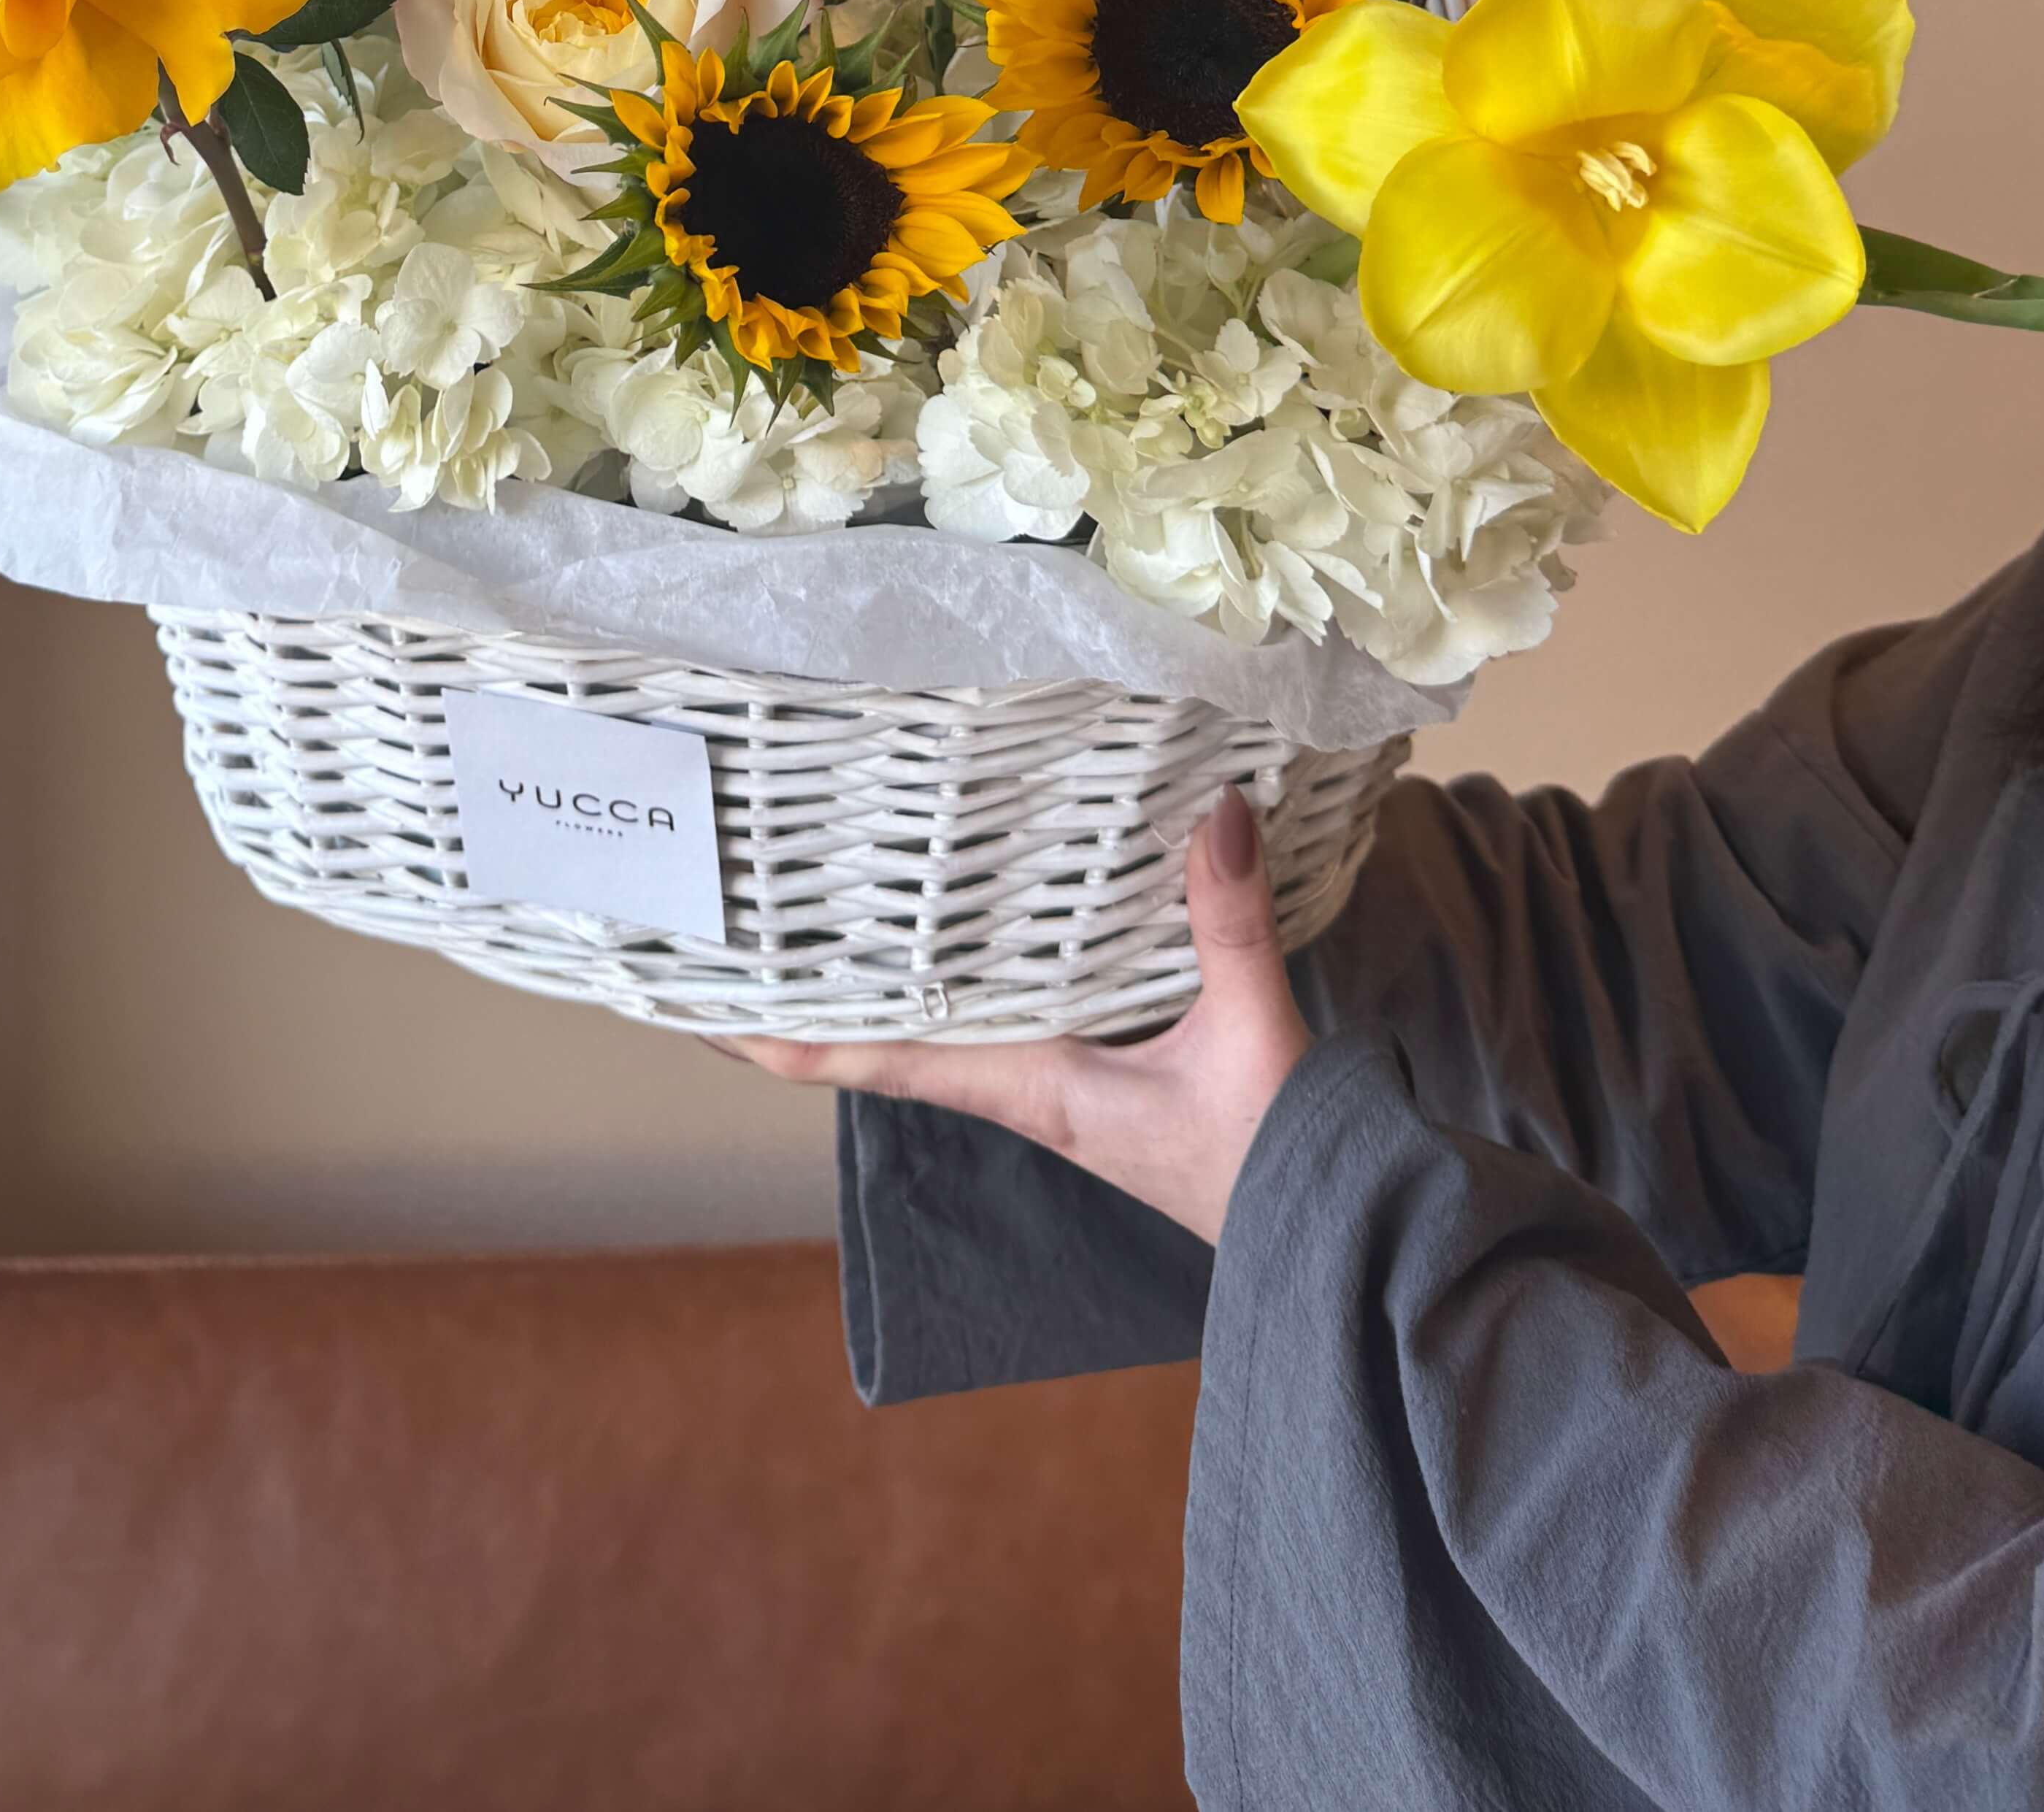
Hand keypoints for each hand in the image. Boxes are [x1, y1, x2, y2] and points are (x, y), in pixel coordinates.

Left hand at [717, 784, 1310, 1244]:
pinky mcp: (1102, 1071)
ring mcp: (1061, 1083)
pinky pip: (1004, 1016)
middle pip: (893, 1039)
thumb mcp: (1250, 1039)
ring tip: (812, 924)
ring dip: (879, 984)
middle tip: (736, 934)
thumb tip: (1216, 809)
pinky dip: (958, 975)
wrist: (1338, 1234)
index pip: (889, 1060)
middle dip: (813, 997)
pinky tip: (949, 936)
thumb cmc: (1279, 1159)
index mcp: (1037, 1089)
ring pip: (943, 1027)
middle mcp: (1029, 1087)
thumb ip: (1230, 925)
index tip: (706, 1010)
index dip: (795, 1038)